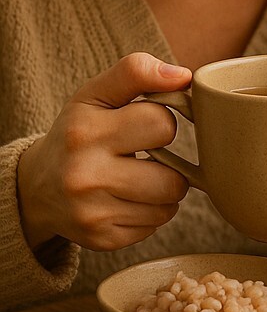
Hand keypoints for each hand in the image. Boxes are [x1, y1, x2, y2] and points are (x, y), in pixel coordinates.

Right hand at [16, 53, 191, 251]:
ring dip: (165, 190)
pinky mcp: (101, 239)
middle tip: (148, 156)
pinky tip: (127, 199)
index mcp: (86, 132)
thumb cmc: (80, 132)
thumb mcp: (97, 94)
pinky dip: (150, 212)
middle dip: (170, 164)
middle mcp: (85, 176)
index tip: (147, 125)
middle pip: (173, 178)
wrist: (37, 186)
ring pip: (169, 204)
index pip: (162, 124)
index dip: (163, 122)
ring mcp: (92, 213)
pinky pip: (155, 226)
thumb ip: (137, 72)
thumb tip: (184, 76)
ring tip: (141, 178)